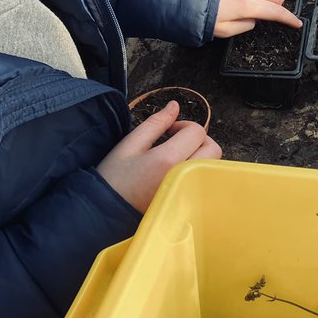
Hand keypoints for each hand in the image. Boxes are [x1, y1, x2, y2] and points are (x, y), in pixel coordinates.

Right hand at [98, 101, 221, 212]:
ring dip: (200, 154)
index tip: (169, 131)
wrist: (105, 212)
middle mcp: (182, 176)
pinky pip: (203, 179)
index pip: (197, 132)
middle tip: (177, 140)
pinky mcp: (187, 202)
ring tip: (176, 155)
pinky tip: (178, 170)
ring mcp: (186, 191)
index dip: (184, 125)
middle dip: (198, 138)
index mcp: (167, 160)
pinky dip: (197, 170)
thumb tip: (174, 106)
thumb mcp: (130, 144)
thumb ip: (156, 122)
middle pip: (213, 148)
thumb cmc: (114, 178)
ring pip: (212, 165)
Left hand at [213, 0, 302, 37]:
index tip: (296, 23)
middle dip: (278, 3)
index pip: (276, 11)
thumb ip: (242, 26)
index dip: (289, 18)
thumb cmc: (197, 12)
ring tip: (254, 1)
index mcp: (247, 4)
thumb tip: (253, 20)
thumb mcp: (220, 31)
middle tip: (267, 12)